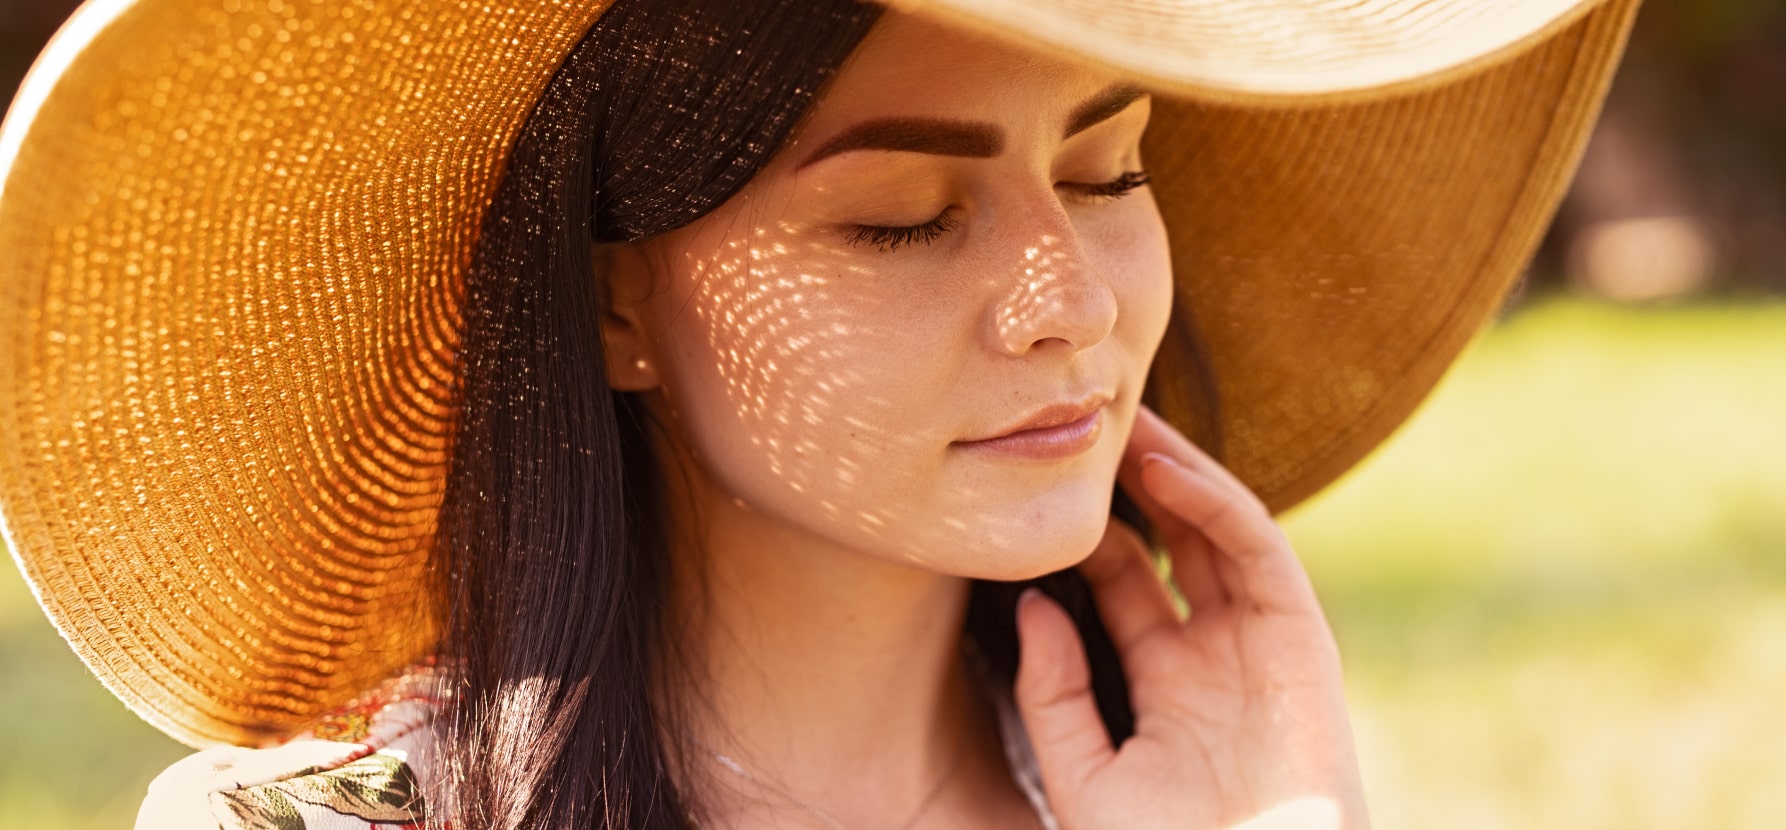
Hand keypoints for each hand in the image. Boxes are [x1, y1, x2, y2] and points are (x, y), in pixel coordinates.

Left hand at [1013, 404, 1368, 829]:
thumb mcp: (1085, 778)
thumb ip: (1054, 695)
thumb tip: (1032, 606)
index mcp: (1162, 689)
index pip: (1119, 588)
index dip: (1083, 535)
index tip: (1039, 487)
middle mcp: (1211, 658)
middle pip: (1168, 548)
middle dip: (1130, 489)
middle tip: (1084, 428)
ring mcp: (1257, 646)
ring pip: (1214, 535)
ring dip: (1174, 475)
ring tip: (1122, 424)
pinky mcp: (1300, 641)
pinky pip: (1256, 554)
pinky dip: (1214, 505)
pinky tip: (1165, 471)